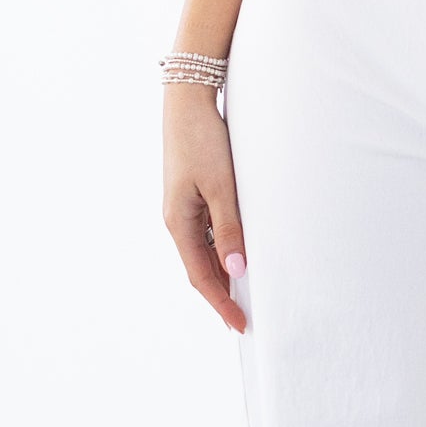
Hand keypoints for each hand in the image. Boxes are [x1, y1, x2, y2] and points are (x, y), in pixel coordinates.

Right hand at [164, 82, 248, 333]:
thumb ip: (229, 230)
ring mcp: (184, 209)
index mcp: (178, 223)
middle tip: (247, 318)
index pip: (201, 277)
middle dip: (222, 295)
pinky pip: (207, 233)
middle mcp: (177, 220)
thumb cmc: (203, 140)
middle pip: (201, 269)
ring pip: (204, 252)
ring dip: (224, 273)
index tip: (241, 325)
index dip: (221, 304)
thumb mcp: (221, 187)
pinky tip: (240, 254)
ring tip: (248, 294)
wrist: (188, 101)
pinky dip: (223, 249)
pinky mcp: (193, 196)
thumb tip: (237, 272)